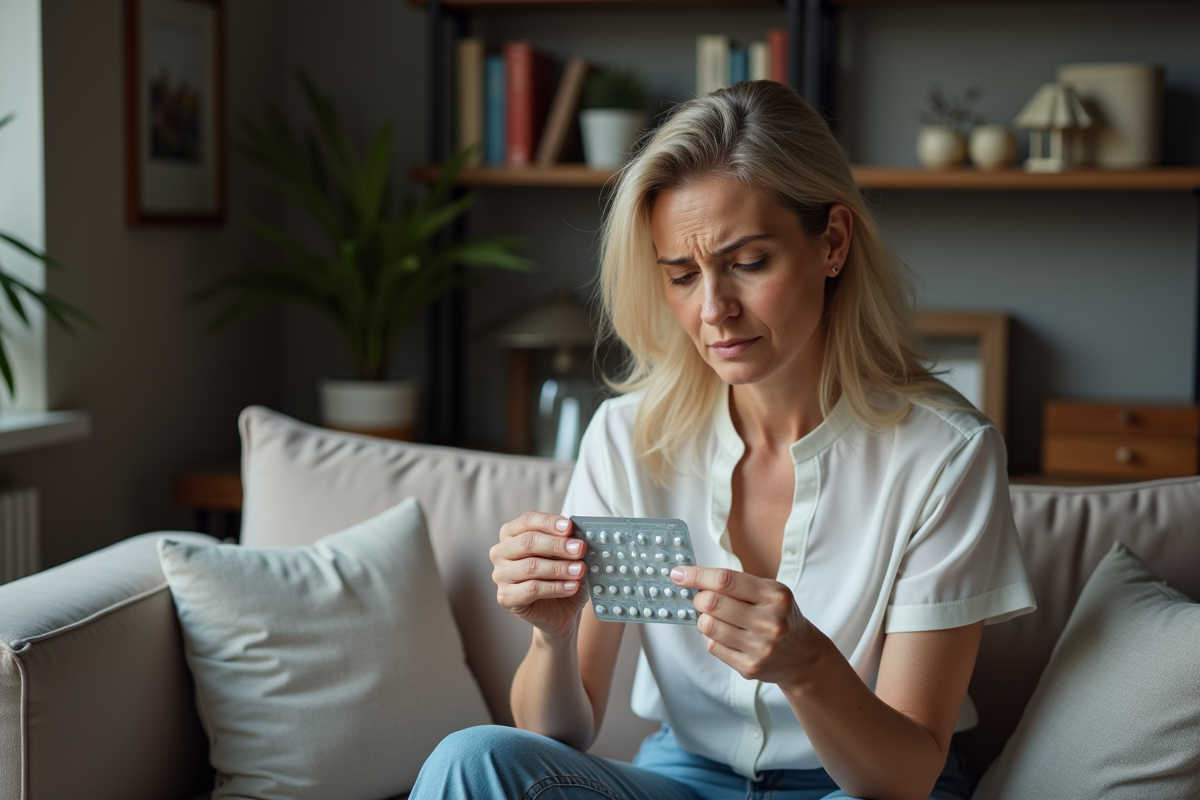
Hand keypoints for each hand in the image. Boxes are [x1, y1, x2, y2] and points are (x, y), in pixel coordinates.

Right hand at [491, 512, 589, 639]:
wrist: (561, 610)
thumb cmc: (561, 576)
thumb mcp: (568, 555)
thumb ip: (569, 543)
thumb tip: (578, 537)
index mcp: (512, 534)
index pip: (528, 521)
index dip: (549, 522)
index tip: (569, 527)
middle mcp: (501, 552)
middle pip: (528, 542)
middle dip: (557, 545)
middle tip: (580, 549)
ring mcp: (500, 575)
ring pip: (531, 566)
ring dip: (559, 568)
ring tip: (579, 571)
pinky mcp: (505, 597)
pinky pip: (531, 589)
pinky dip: (555, 587)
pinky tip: (572, 587)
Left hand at [670, 565, 817, 688]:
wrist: (802, 655)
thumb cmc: (780, 616)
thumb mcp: (769, 592)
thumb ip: (736, 584)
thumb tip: (690, 579)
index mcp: (775, 596)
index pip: (726, 581)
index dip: (697, 576)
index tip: (678, 574)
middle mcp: (770, 621)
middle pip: (712, 603)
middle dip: (699, 599)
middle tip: (701, 599)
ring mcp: (760, 647)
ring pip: (708, 626)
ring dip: (704, 619)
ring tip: (715, 618)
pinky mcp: (750, 667)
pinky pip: (713, 646)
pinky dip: (712, 638)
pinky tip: (726, 635)